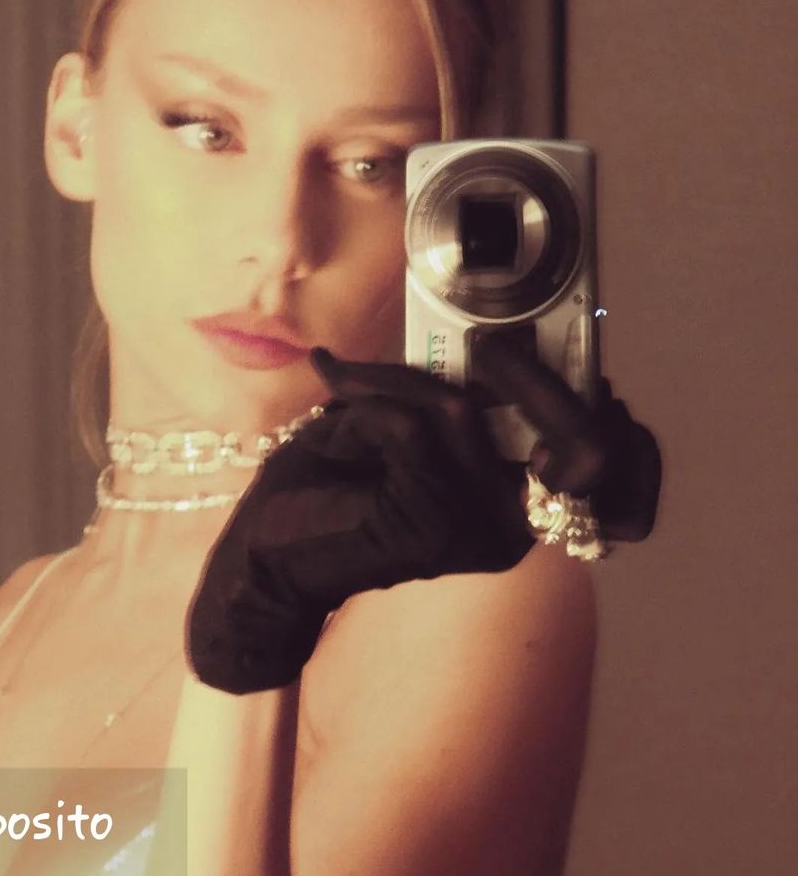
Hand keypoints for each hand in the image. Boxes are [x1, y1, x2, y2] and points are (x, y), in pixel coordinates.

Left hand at [185, 340, 661, 693]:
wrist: (260, 557)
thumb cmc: (330, 483)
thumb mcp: (407, 424)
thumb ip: (458, 391)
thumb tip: (495, 333)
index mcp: (516, 508)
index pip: (617, 484)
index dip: (629, 439)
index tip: (602, 385)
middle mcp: (513, 529)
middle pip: (574, 440)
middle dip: (535, 374)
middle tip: (489, 344)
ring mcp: (476, 532)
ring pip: (460, 409)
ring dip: (396, 378)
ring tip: (349, 381)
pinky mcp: (428, 525)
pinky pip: (408, 423)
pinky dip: (364, 397)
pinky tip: (334, 403)